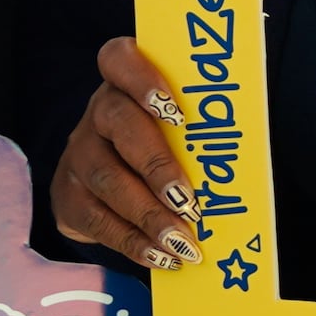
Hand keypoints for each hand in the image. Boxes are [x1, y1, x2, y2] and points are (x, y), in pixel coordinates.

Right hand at [56, 38, 199, 268]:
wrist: (109, 182)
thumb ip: (200, 131)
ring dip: (149, 214)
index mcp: (125, 82)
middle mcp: (97, 112)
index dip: (142, 78)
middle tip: (189, 203)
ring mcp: (78, 153)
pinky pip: (98, 220)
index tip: (173, 107)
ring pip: (106, 178)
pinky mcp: (68, 196)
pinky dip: (133, 242)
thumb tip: (246, 161)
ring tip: (183, 242)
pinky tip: (161, 257)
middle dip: (157, 166)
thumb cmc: (165, 145)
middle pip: (118, 125)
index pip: (118, 59)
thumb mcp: (180, 128)